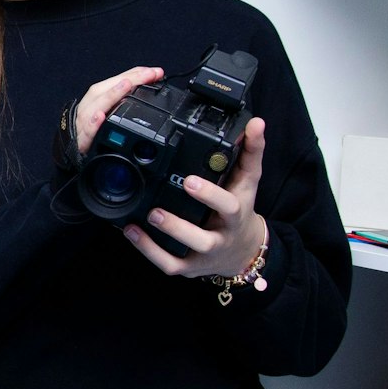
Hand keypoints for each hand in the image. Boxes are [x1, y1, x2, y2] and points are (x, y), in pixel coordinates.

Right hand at [72, 66, 165, 155]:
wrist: (69, 149)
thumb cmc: (90, 127)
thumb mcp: (107, 109)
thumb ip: (126, 97)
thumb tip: (151, 84)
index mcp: (97, 97)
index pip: (117, 80)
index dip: (137, 74)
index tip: (156, 71)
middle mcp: (90, 106)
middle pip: (107, 89)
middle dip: (129, 80)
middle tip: (149, 74)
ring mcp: (84, 122)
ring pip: (96, 106)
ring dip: (111, 95)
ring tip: (126, 85)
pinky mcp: (81, 141)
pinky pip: (86, 132)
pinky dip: (93, 123)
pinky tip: (100, 116)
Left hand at [123, 117, 270, 281]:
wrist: (243, 249)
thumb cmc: (240, 207)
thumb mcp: (249, 180)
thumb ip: (251, 150)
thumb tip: (257, 122)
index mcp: (234, 214)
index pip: (227, 206)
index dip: (209, 195)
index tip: (189, 180)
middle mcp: (219, 237)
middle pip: (202, 238)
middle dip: (179, 226)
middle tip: (156, 209)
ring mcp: (202, 255)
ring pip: (182, 254)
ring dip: (159, 239)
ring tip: (143, 217)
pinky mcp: (187, 266)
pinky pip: (167, 264)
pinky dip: (148, 250)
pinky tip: (131, 231)